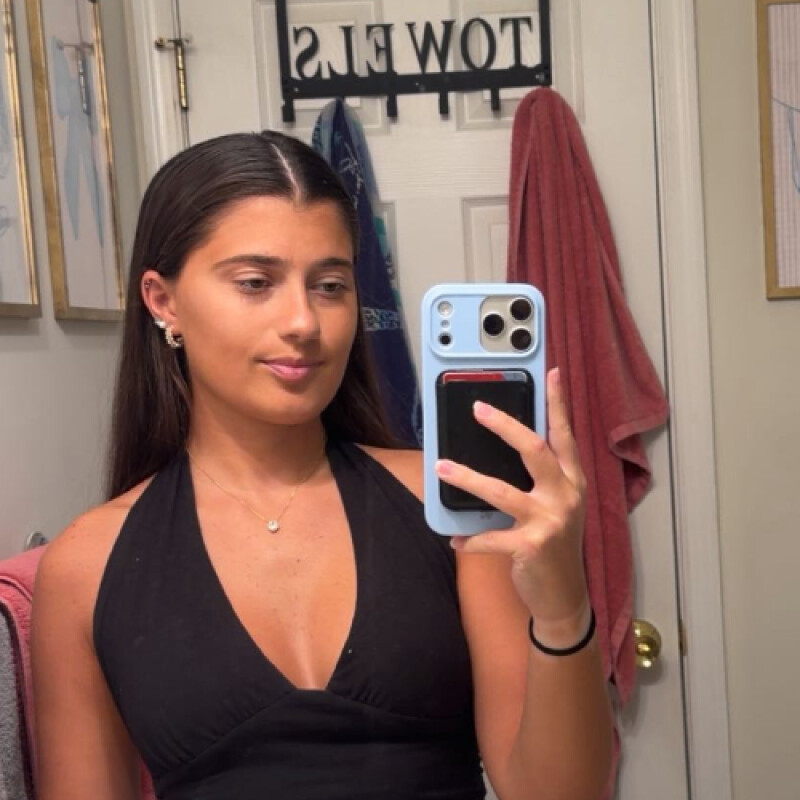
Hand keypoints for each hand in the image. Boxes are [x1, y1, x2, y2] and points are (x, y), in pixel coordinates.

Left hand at [436, 368, 589, 642]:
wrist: (565, 596)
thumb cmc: (555, 545)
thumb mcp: (558, 507)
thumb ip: (542, 479)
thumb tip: (510, 446)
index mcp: (572, 481)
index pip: (565, 435)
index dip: (558, 404)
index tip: (552, 374)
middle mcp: (566, 496)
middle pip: (534, 449)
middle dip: (504, 426)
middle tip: (478, 409)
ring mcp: (550, 521)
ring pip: (501, 490)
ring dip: (467, 478)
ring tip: (441, 468)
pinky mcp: (531, 546)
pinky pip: (490, 538)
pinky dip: (469, 539)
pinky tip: (455, 540)